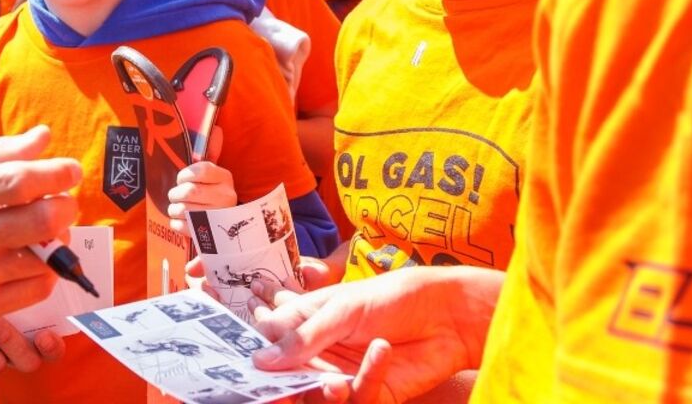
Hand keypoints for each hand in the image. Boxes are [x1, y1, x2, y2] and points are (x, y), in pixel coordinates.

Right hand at [0, 125, 80, 331]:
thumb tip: (44, 138)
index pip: (18, 181)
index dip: (56, 173)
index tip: (70, 170)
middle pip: (42, 219)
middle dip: (65, 206)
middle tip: (62, 202)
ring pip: (46, 255)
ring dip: (57, 239)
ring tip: (43, 231)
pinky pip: (40, 287)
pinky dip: (46, 270)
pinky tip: (32, 258)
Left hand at [166, 127, 233, 234]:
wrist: (225, 225)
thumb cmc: (212, 193)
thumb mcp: (213, 173)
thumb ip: (211, 151)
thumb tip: (216, 128)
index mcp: (225, 178)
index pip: (202, 169)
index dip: (185, 174)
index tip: (181, 178)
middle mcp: (226, 197)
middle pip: (190, 192)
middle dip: (176, 194)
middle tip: (174, 195)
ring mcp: (218, 217)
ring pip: (184, 209)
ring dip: (174, 209)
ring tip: (177, 208)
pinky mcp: (209, 235)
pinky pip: (182, 227)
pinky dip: (176, 224)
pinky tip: (181, 221)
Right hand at [250, 265, 502, 403]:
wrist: (450, 313)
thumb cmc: (393, 297)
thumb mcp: (341, 308)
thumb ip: (302, 336)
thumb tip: (259, 360)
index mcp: (306, 325)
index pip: (269, 345)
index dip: (254, 358)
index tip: (241, 371)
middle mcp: (320, 353)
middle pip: (288, 379)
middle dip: (282, 387)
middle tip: (277, 394)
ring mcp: (344, 375)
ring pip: (317, 396)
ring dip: (322, 392)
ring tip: (334, 383)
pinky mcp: (372, 393)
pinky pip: (357, 399)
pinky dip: (364, 383)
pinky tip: (379, 355)